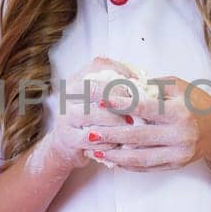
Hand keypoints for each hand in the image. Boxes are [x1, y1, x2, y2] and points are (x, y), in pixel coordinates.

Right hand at [28, 58, 139, 172]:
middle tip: (135, 108)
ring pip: (91, 114)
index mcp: (78, 80)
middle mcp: (68, 95)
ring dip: (115, 120)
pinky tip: (118, 143)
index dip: (121, 72)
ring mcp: (65, 117)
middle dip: (118, 97)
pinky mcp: (68, 138)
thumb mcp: (99, 99)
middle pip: (93, 87)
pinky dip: (107, 141)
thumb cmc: (91, 119)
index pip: (99, 65)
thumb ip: (117, 88)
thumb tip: (145, 81)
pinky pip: (90, 138)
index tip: (138, 82)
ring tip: (130, 125)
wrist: (66, 146)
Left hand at [82, 75, 206, 171]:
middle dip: (111, 135)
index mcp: (179, 112)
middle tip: (89, 133)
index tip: (101, 101)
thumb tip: (123, 86)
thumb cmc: (197, 103)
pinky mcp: (175, 165)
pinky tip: (112, 160)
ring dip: (115, 155)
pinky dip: (128, 164)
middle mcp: (179, 135)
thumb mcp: (179, 87)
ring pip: (140, 157)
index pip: (145, 108)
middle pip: (138, 136)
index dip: (122, 105)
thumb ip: (152, 87)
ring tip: (94, 151)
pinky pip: (147, 167)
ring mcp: (178, 153)